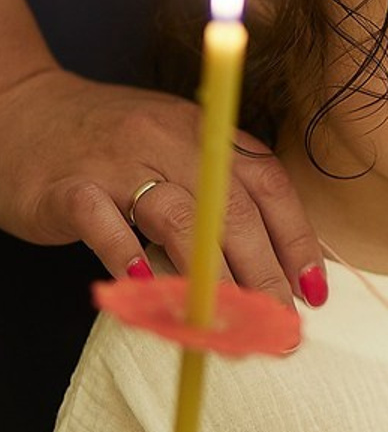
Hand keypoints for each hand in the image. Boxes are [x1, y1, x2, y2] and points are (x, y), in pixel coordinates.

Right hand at [0, 67, 324, 308]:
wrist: (19, 106)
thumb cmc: (112, 141)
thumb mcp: (177, 148)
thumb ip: (222, 194)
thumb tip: (277, 265)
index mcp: (208, 134)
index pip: (270, 187)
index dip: (297, 240)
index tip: (313, 290)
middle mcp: (171, 141)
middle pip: (234, 211)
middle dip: (264, 275)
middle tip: (277, 324)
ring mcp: (119, 161)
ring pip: (181, 220)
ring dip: (211, 280)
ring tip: (228, 324)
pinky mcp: (69, 186)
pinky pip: (103, 224)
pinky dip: (127, 257)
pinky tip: (145, 289)